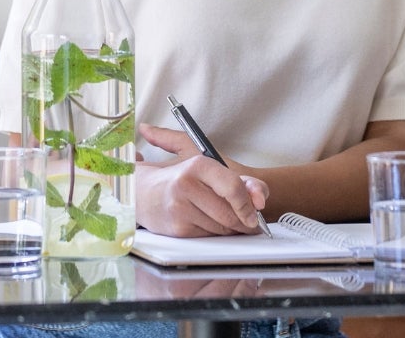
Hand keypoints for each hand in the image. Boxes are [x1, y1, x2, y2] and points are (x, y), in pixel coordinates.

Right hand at [136, 123, 268, 237]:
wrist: (144, 192)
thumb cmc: (183, 179)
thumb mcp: (212, 171)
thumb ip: (245, 180)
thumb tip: (261, 200)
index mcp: (197, 165)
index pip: (232, 187)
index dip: (248, 204)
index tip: (255, 213)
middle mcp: (185, 184)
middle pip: (229, 214)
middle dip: (243, 222)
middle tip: (248, 222)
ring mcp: (179, 207)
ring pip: (221, 229)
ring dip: (230, 230)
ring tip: (227, 221)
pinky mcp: (177, 228)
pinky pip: (209, 238)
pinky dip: (215, 235)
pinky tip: (209, 225)